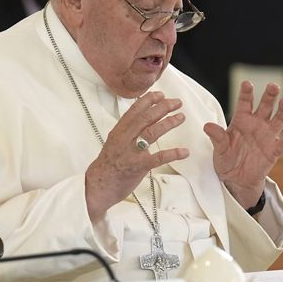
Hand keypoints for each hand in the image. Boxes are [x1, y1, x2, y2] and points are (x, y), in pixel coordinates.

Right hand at [85, 91, 188, 221]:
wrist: (98, 186)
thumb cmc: (108, 165)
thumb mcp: (114, 142)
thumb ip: (127, 131)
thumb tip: (140, 120)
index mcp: (119, 131)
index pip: (134, 110)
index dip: (149, 100)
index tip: (160, 95)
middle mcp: (125, 139)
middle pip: (146, 118)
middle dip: (163, 107)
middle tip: (176, 103)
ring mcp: (132, 152)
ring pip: (152, 132)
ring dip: (169, 123)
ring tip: (181, 117)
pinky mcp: (139, 166)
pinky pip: (158, 158)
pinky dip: (173, 154)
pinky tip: (184, 152)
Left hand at [204, 81, 282, 208]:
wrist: (236, 180)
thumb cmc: (227, 159)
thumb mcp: (219, 149)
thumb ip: (217, 137)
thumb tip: (207, 126)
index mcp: (241, 120)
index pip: (245, 103)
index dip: (246, 93)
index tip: (247, 83)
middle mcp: (256, 125)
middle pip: (265, 106)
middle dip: (269, 96)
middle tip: (273, 86)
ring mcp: (267, 137)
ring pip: (278, 120)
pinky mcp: (273, 152)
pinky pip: (282, 145)